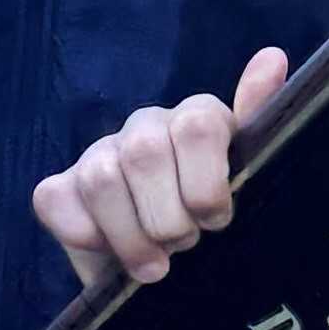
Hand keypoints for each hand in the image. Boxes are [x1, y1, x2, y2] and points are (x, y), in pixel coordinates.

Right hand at [30, 47, 291, 288]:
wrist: (169, 273)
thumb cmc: (213, 225)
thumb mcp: (250, 182)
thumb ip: (260, 121)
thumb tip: (272, 56)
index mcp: (197, 119)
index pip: (197, 125)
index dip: (206, 185)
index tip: (215, 221)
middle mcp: (144, 128)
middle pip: (145, 154)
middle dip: (169, 220)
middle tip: (183, 246)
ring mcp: (96, 156)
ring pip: (101, 180)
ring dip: (130, 237)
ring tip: (153, 265)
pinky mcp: (58, 190)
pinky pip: (56, 200)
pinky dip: (84, 236)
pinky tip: (108, 254)